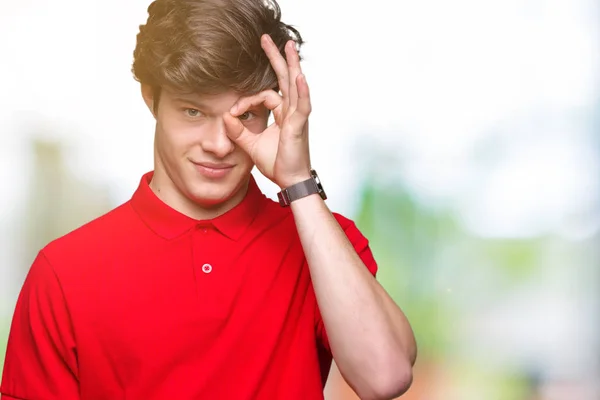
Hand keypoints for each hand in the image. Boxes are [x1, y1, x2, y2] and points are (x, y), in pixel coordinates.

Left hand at [223, 34, 311, 188]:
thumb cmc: (277, 163)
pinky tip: (299, 77)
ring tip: (289, 47)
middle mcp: (291, 112)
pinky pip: (302, 105)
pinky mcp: (299, 126)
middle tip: (267, 39)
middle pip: (284, 79)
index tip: (233, 111)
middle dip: (276, 58)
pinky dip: (302, 90)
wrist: (289, 180)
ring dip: (291, 65)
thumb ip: (238, 131)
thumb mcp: (251, 144)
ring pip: (295, 85)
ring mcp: (297, 117)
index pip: (265, 95)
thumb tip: (225, 117)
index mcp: (282, 114)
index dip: (246, 99)